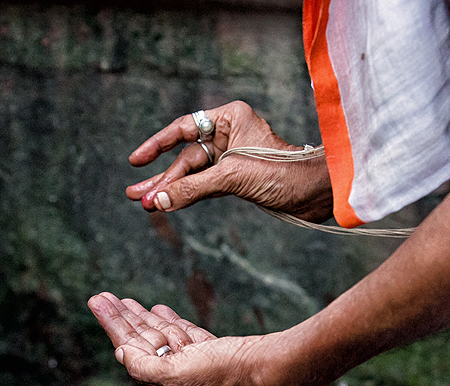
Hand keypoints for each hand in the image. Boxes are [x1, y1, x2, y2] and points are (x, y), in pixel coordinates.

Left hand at [87, 292, 275, 385]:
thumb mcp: (175, 373)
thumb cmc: (222, 372)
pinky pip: (182, 334)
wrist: (266, 368)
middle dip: (121, 318)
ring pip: (160, 337)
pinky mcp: (211, 353)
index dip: (113, 324)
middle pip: (141, 342)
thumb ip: (143, 365)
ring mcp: (194, 365)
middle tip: (101, 296)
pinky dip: (168, 321)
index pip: (129, 349)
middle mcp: (175, 380)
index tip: (97, 301)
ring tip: (122, 300)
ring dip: (141, 317)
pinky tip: (156, 309)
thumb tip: (120, 353)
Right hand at [126, 101, 332, 221]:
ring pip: (192, 174)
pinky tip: (166, 202)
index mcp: (230, 118)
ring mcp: (231, 158)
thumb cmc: (283, 173)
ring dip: (169, 189)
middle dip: (162, 177)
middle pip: (185, 156)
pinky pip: (203, 186)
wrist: (316, 193)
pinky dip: (186, 195)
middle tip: (133, 193)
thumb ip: (193, 188)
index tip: (135, 160)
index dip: (157, 144)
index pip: (184, 128)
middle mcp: (228, 134)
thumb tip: (158, 201)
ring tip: (142, 203)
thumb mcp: (233, 178)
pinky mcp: (235, 179)